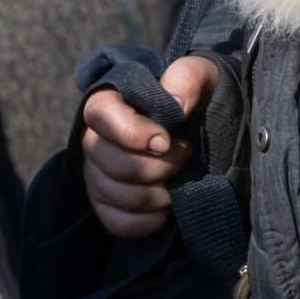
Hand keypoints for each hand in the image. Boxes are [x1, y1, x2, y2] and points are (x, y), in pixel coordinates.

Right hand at [81, 55, 216, 239]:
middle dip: (157, 166)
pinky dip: (149, 220)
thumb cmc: (197, 97)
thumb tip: (176, 105)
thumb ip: (187, 78)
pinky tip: (168, 204)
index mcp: (110, 102)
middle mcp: (94, 140)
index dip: (131, 132)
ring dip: (158, 193)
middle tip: (185, 154)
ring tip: (179, 178)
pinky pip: (120, 223)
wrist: (205, 126)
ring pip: (115, 195)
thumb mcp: (202, 75)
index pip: (100, 115)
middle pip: (110, 163)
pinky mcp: (107, 207)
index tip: (165, 140)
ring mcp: (97, 176)